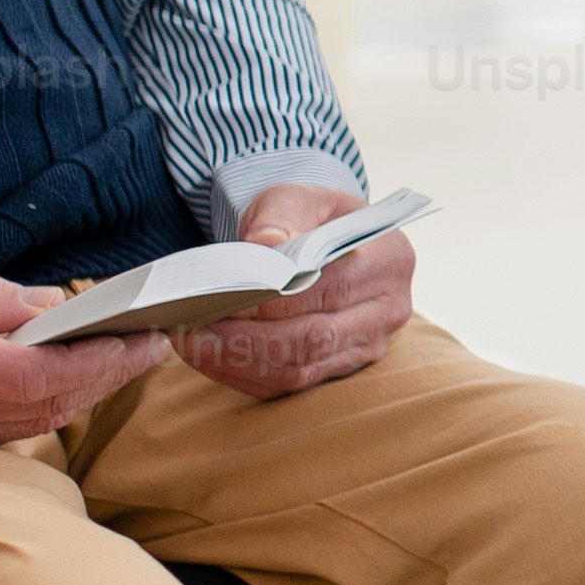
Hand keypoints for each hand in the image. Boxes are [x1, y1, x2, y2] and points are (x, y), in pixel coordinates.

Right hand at [0, 246, 160, 445]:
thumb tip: (54, 308)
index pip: (34, 375)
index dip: (96, 361)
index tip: (138, 337)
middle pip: (46, 405)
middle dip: (107, 376)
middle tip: (152, 343)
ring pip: (34, 423)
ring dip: (86, 393)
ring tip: (126, 356)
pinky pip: (9, 430)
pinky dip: (51, 404)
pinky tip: (77, 376)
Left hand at [178, 178, 411, 398]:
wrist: (319, 238)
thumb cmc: (307, 217)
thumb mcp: (294, 199)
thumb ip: (279, 219)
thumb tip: (263, 244)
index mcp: (390, 258)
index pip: (330, 289)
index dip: (275, 301)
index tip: (225, 300)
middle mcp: (389, 309)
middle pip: (316, 338)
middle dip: (249, 340)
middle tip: (195, 331)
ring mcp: (369, 345)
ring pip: (302, 370)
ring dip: (241, 363)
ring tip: (194, 345)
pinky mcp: (340, 369)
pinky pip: (291, 385)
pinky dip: (246, 376)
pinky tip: (212, 358)